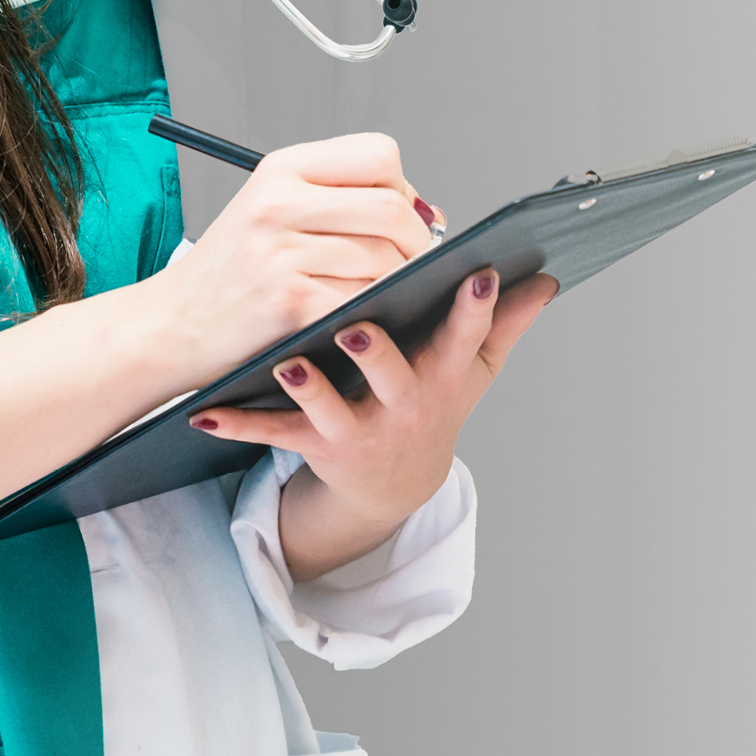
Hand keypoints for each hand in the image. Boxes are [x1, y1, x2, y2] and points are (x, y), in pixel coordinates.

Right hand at [162, 132, 433, 386]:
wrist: (170, 325)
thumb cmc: (232, 270)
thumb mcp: (275, 210)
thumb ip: (343, 199)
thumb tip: (428, 211)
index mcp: (281, 168)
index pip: (379, 154)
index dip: (403, 186)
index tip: (401, 214)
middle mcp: (279, 203)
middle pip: (390, 207)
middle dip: (415, 240)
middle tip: (409, 261)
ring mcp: (280, 253)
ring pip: (384, 258)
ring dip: (395, 281)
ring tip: (373, 290)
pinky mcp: (287, 302)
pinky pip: (362, 299)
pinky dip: (371, 310)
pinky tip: (354, 314)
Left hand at [190, 267, 558, 580]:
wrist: (391, 484)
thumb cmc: (431, 403)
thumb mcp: (474, 371)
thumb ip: (506, 324)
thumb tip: (548, 279)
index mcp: (443, 376)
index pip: (465, 337)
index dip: (474, 308)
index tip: (478, 271)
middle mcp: (404, 405)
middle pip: (395, 377)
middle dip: (379, 354)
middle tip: (360, 323)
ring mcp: (358, 429)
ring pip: (330, 408)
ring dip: (310, 387)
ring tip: (289, 363)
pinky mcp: (314, 445)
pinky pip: (273, 433)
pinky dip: (238, 422)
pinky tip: (207, 408)